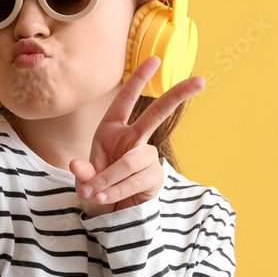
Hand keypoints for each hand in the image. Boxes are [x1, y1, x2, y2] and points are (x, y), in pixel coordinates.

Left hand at [69, 56, 205, 218]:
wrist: (109, 216)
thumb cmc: (96, 191)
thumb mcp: (83, 181)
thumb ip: (82, 173)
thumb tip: (77, 166)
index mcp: (112, 130)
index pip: (126, 100)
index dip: (139, 80)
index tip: (155, 60)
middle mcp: (132, 139)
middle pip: (158, 114)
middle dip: (177, 95)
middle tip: (200, 80)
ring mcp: (146, 157)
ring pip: (132, 160)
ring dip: (112, 178)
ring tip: (96, 194)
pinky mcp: (155, 176)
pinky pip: (138, 179)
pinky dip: (119, 190)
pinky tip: (109, 198)